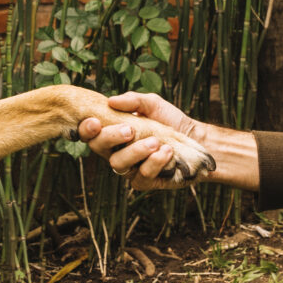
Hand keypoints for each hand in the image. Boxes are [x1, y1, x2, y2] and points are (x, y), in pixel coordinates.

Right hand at [78, 91, 211, 187]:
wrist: (195, 138)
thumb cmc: (169, 120)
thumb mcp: (152, 104)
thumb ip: (133, 101)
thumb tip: (111, 101)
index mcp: (113, 133)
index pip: (91, 133)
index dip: (87, 129)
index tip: (95, 121)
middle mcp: (116, 151)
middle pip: (99, 148)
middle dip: (111, 137)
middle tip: (130, 129)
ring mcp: (130, 168)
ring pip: (118, 164)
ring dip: (136, 151)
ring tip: (156, 141)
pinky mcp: (145, 181)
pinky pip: (141, 176)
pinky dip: (154, 162)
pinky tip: (167, 152)